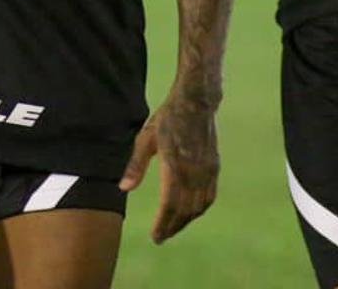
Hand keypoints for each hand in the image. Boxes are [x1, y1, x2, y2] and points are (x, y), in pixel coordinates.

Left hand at [118, 91, 219, 243]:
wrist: (197, 101)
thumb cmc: (168, 117)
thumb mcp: (146, 138)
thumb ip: (135, 165)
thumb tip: (123, 188)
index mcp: (176, 167)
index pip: (170, 205)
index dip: (163, 224)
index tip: (155, 237)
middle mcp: (195, 173)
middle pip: (185, 210)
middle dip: (173, 227)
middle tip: (161, 238)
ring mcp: (207, 171)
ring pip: (199, 206)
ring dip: (186, 221)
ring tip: (173, 228)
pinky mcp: (214, 166)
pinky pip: (209, 196)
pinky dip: (200, 209)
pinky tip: (191, 213)